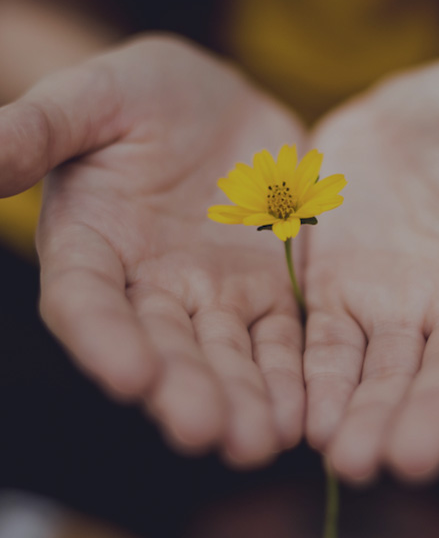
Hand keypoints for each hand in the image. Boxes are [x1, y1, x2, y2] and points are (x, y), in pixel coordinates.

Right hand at [0, 35, 305, 465]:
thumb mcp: (92, 98)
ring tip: (259, 442)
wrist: (218, 105)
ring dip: (243, 400)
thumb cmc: (143, 95)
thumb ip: (39, 130)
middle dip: (185, 390)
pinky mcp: (267, 292)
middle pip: (164, 347)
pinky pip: (279, 339)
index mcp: (94, 247)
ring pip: (227, 356)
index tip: (128, 375)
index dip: (104, 339)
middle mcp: (151, 287)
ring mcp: (213, 295)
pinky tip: (300, 413)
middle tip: (207, 433)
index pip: (87, 302)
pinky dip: (288, 375)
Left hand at [304, 56, 438, 481]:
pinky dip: (323, 382)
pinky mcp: (339, 295)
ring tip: (351, 461)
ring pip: (385, 371)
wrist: (399, 117)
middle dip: (430, 415)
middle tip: (408, 462)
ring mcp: (394, 304)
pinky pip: (331, 345)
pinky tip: (313, 423)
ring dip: (369, 416)